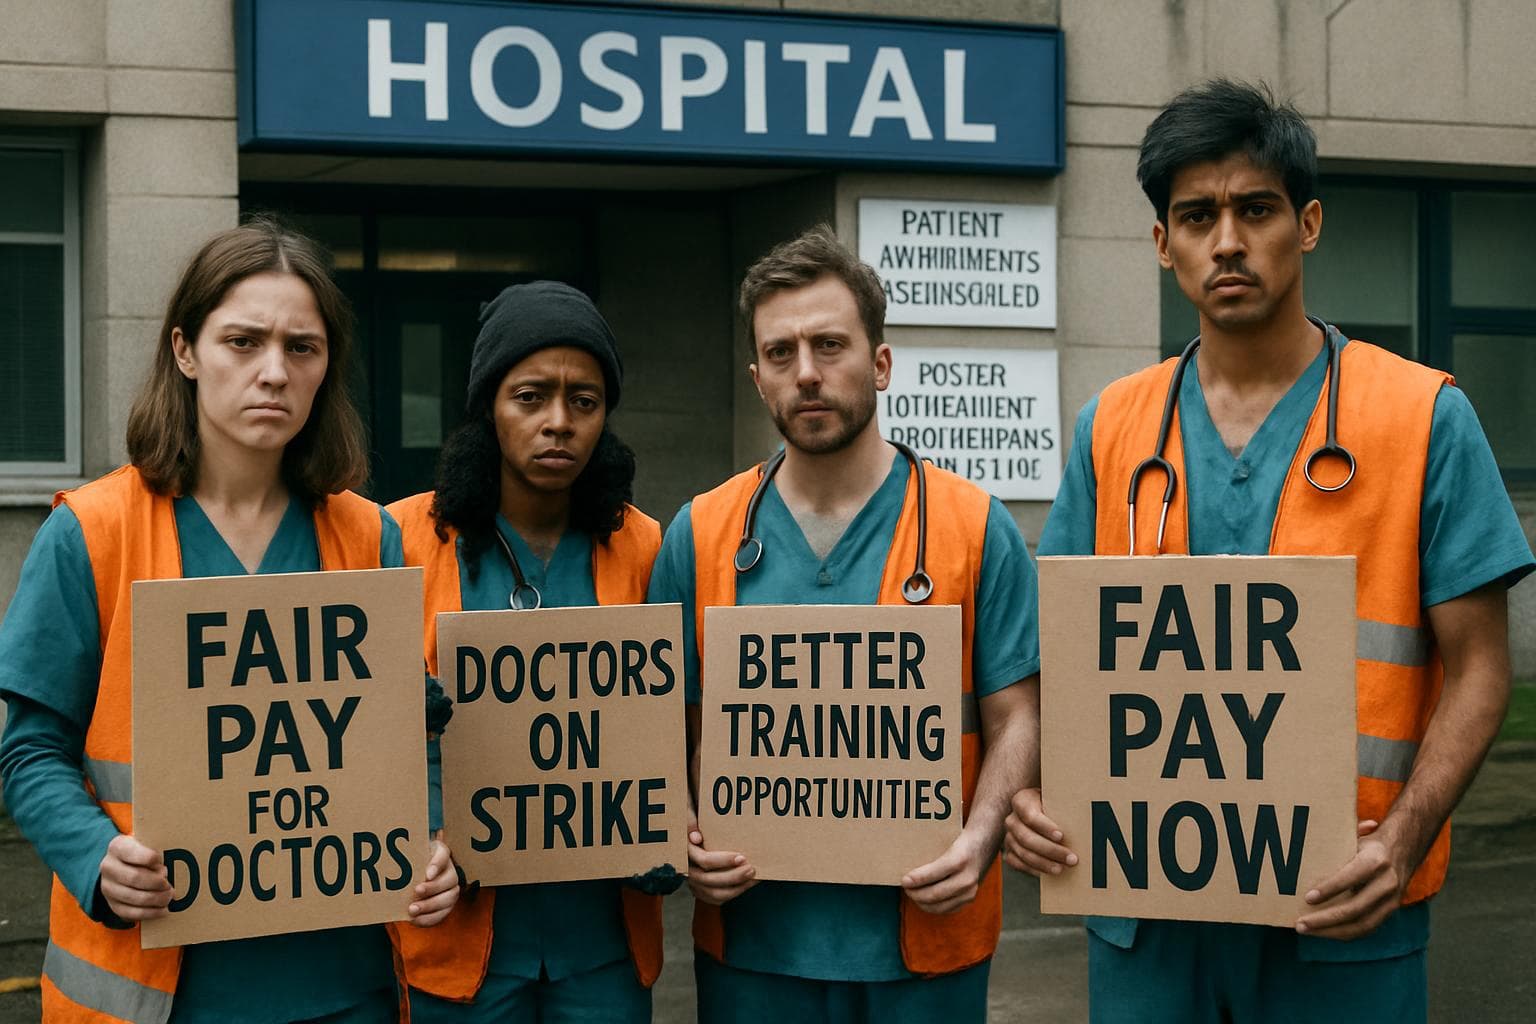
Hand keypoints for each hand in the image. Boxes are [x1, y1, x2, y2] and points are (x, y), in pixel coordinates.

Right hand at [99, 835, 171, 921]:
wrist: (123, 865)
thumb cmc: (143, 852)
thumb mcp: (147, 843)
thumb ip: (155, 849)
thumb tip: (164, 870)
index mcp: (117, 847)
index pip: (130, 852)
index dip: (149, 858)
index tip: (162, 862)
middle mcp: (108, 867)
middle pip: (134, 877)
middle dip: (156, 882)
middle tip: (169, 884)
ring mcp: (108, 887)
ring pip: (133, 897)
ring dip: (155, 898)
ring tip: (170, 896)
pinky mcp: (113, 905)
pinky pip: (131, 913)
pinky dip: (150, 913)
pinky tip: (164, 910)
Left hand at [408, 838, 460, 926]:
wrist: (414, 878)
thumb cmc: (410, 865)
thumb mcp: (408, 857)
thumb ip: (404, 859)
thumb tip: (386, 863)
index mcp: (441, 854)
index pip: (443, 855)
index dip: (437, 865)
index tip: (427, 874)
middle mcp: (450, 871)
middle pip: (450, 879)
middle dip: (433, 887)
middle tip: (417, 891)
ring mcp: (451, 889)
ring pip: (449, 898)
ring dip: (430, 905)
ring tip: (412, 909)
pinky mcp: (447, 906)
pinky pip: (442, 914)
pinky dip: (428, 918)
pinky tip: (414, 919)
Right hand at [686, 805, 755, 905]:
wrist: (693, 830)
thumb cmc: (693, 819)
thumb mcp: (688, 812)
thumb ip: (690, 821)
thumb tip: (696, 837)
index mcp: (684, 851)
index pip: (703, 861)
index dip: (722, 861)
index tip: (741, 857)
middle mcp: (687, 869)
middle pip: (709, 880)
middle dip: (733, 876)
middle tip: (751, 869)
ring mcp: (693, 882)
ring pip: (714, 893)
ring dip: (736, 888)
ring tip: (753, 878)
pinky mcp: (701, 889)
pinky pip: (717, 898)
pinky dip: (733, 894)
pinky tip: (748, 884)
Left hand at [902, 828, 990, 913]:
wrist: (981, 844)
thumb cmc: (957, 841)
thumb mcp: (945, 841)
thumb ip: (928, 852)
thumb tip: (907, 868)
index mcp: (960, 859)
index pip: (934, 874)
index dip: (917, 880)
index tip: (904, 880)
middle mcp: (967, 878)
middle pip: (935, 894)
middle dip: (916, 894)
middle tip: (905, 887)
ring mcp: (970, 891)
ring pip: (940, 906)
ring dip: (922, 902)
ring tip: (912, 894)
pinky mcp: (969, 899)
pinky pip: (946, 909)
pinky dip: (932, 906)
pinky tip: (924, 899)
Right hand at [1003, 788, 1077, 876]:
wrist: (1046, 814)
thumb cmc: (1056, 806)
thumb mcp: (1058, 799)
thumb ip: (1066, 803)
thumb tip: (1091, 809)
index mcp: (1022, 801)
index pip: (1029, 815)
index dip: (1044, 827)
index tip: (1062, 836)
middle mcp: (1012, 819)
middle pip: (1027, 838)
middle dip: (1050, 850)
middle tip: (1072, 859)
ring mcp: (1009, 837)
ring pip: (1023, 853)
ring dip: (1044, 863)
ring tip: (1063, 869)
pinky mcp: (1010, 852)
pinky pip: (1018, 864)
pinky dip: (1034, 870)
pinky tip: (1050, 873)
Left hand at [1295, 820, 1407, 940]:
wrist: (1403, 850)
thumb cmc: (1367, 845)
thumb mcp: (1355, 839)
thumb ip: (1335, 844)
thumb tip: (1304, 849)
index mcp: (1375, 860)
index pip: (1351, 877)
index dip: (1330, 889)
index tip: (1308, 898)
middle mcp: (1387, 882)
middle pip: (1355, 908)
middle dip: (1325, 919)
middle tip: (1300, 923)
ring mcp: (1392, 900)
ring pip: (1362, 924)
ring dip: (1332, 931)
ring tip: (1306, 930)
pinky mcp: (1391, 912)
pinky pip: (1367, 929)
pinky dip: (1343, 934)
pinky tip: (1323, 932)